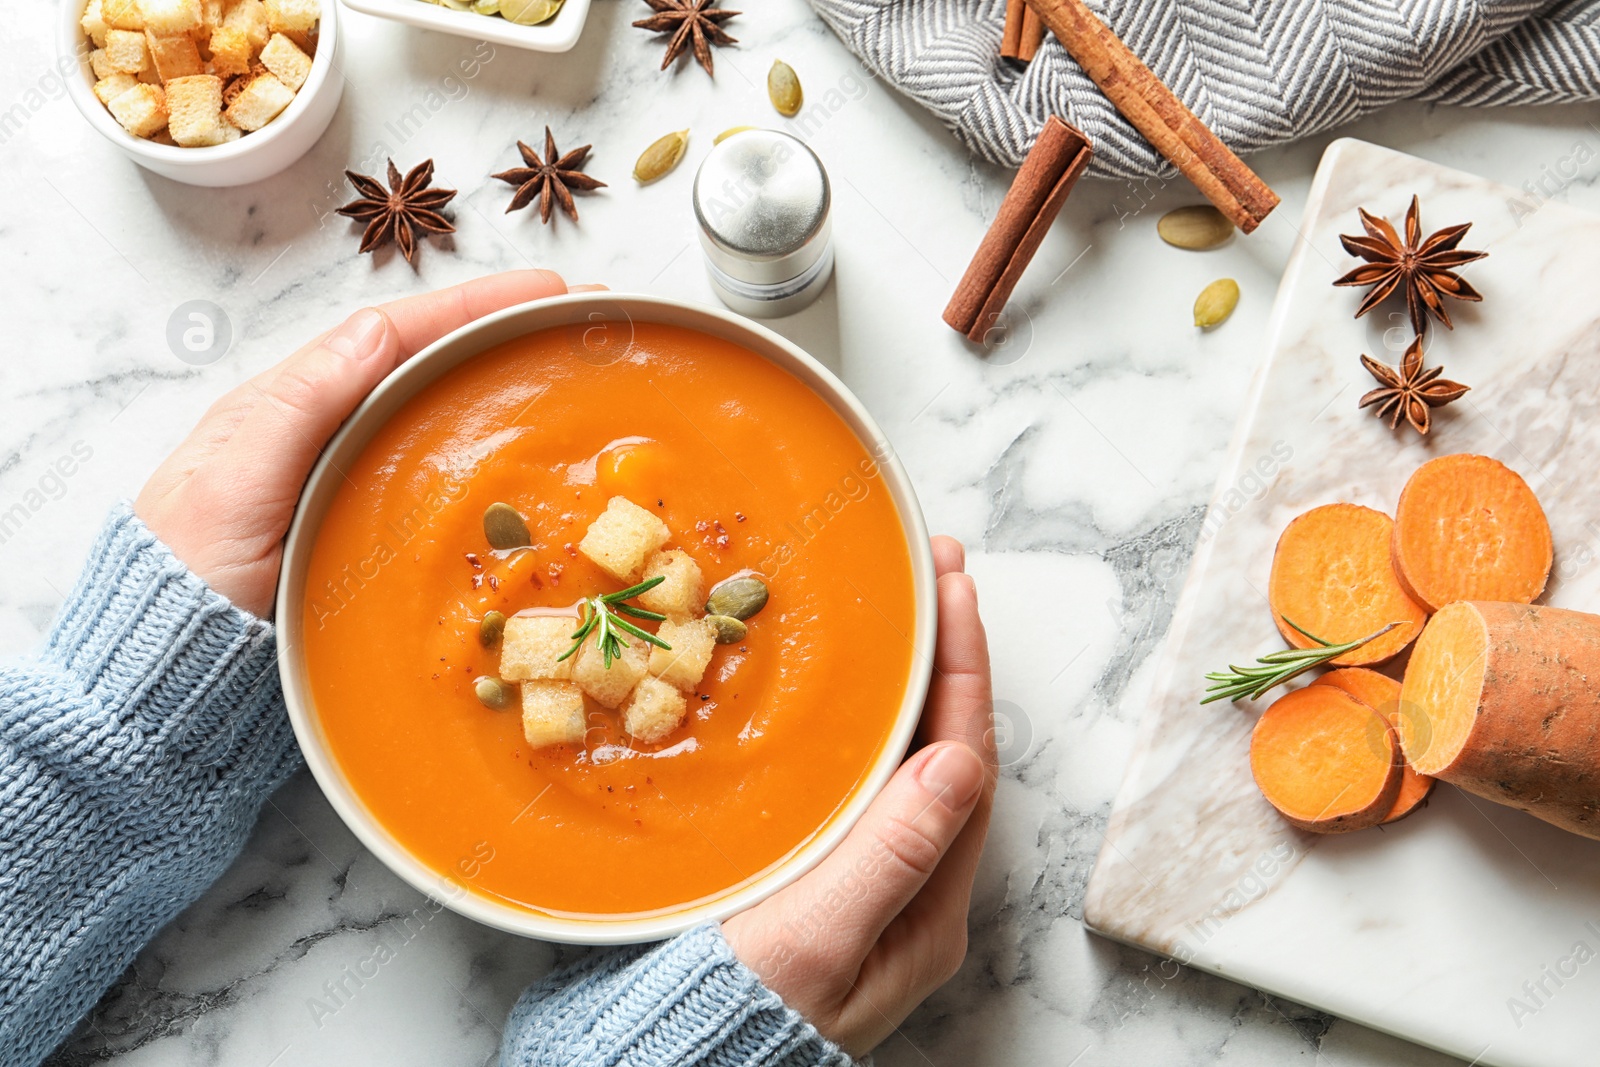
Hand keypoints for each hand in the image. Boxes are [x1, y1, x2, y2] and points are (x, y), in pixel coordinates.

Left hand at [135, 270, 573, 618]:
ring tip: (569, 378)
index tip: (545, 292)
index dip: (472, 308)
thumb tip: (378, 331)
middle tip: (579, 326)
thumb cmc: (185, 577)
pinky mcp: (368, 543)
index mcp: (290, 407)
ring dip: (502, 394)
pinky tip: (529, 476)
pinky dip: (488, 467)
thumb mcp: (232, 481)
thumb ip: (300, 407)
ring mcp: (350, 489)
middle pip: (427, 369)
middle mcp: (326, 437)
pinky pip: (439, 490)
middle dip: (503, 339)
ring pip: (437, 424)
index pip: (395, 336)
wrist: (164, 675)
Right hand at [721, 536, 993, 1056]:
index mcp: (927, 909)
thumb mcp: (814, 941)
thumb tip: (956, 761)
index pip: (964, 762)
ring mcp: (869, 887)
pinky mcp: (821, 883)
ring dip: (909, 685)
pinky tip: (842, 694)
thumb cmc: (729, 1015)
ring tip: (898, 611)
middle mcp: (913, 894)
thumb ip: (890, 856)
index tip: (953, 586)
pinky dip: (864, 724)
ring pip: (906, 765)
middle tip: (928, 574)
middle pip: (946, 753)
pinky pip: (862, 785)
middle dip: (945, 659)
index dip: (963, 667)